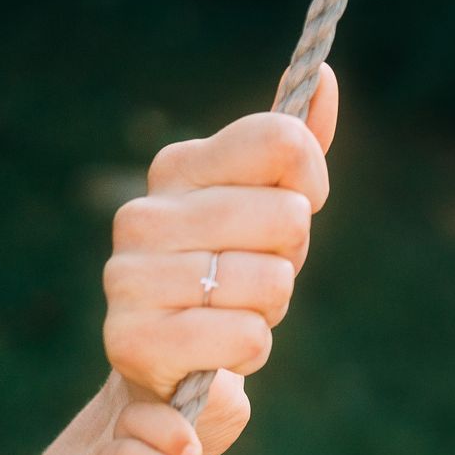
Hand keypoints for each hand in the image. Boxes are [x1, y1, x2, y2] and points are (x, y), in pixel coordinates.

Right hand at [101, 64, 338, 429]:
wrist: (172, 374)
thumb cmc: (230, 282)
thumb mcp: (268, 212)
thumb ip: (295, 151)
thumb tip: (325, 80)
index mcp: (177, 169)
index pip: (280, 139)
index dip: (310, 184)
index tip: (294, 212)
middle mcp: (142, 214)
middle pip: (286, 215)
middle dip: (291, 259)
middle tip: (257, 279)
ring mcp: (128, 276)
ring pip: (270, 281)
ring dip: (271, 311)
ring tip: (236, 314)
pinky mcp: (132, 340)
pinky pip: (246, 336)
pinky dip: (252, 350)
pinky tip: (223, 352)